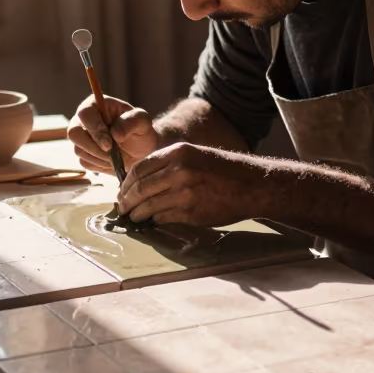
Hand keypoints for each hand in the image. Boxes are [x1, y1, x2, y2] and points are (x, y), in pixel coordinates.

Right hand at [67, 95, 159, 174]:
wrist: (141, 150)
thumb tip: (115, 133)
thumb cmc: (141, 131)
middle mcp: (83, 120)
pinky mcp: (83, 153)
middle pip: (74, 133)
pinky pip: (85, 162)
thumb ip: (132, 121)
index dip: (95, 130)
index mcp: (95, 104)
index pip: (85, 114)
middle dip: (94, 147)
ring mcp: (81, 137)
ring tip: (118, 156)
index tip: (109, 145)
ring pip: (79, 150)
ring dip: (100, 157)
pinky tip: (112, 161)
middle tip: (112, 154)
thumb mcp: (143, 122)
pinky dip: (100, 165)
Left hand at [117, 142, 268, 225]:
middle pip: (140, 188)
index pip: (140, 167)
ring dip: (137, 213)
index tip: (122, 190)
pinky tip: (153, 220)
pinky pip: (163, 217)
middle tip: (122, 207)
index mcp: (178, 152)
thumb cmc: (222, 169)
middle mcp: (179, 171)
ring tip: (133, 216)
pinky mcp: (191, 212)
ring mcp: (185, 192)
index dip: (127, 181)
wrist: (251, 185)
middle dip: (126, 200)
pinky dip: (155, 220)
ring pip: (148, 206)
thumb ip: (169, 163)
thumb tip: (141, 179)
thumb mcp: (195, 154)